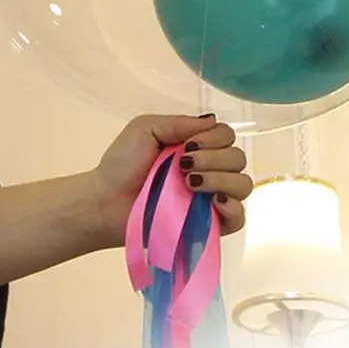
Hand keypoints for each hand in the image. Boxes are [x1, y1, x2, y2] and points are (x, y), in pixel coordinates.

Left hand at [90, 114, 251, 247]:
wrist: (105, 201)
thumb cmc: (122, 163)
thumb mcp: (146, 128)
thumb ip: (179, 123)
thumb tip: (212, 121)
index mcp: (198, 147)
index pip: (227, 136)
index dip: (213, 138)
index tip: (187, 145)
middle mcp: (210, 170)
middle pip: (237, 158)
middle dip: (213, 158)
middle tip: (183, 166)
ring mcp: (211, 199)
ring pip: (243, 184)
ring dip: (221, 179)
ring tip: (190, 183)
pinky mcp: (209, 226)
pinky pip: (238, 218)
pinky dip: (233, 207)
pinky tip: (213, 201)